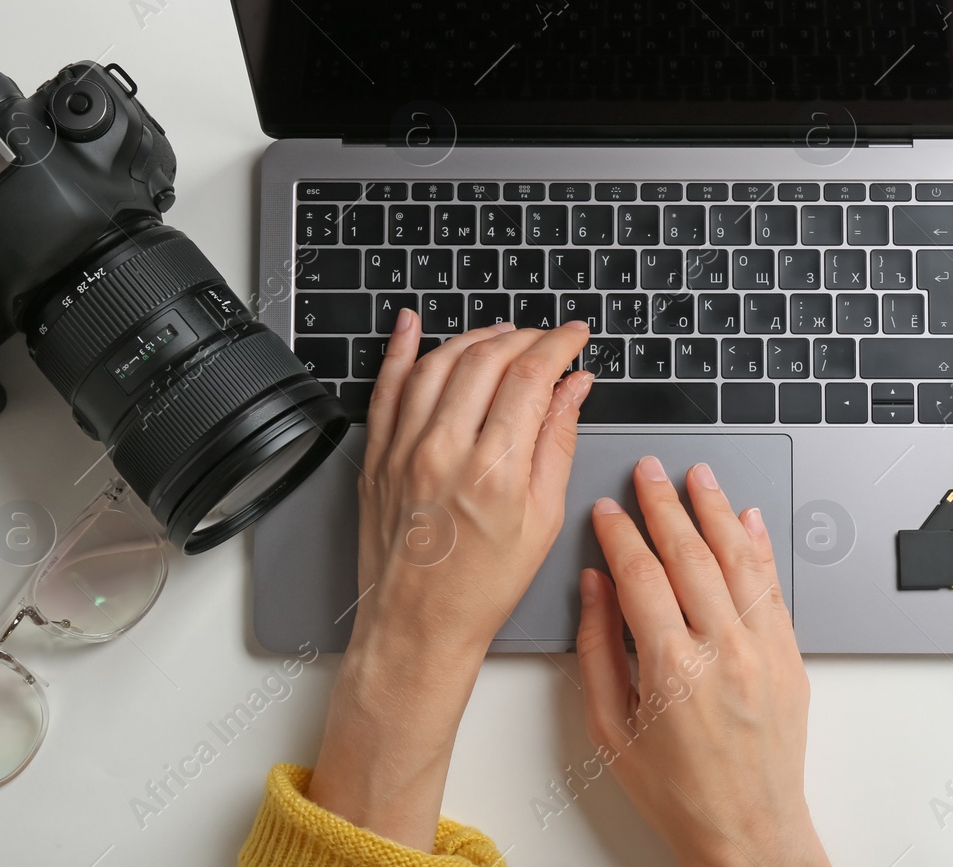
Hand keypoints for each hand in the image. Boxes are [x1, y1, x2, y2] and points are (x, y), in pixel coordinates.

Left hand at [307, 312, 592, 848]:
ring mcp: (403, 450)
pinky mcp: (377, 456)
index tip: (575, 337)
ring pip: (439, 363)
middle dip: (523, 337)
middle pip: (487, 360)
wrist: (418, 627)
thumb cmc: (481, 588)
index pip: (531, 377)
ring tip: (501, 336)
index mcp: (495, 471)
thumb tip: (574, 389)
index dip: (559, 345)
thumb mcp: (542, 520)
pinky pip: (387, 387)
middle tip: (545, 340)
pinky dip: (402, 349)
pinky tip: (413, 325)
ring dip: (475, 338)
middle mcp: (444, 451)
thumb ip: (557, 442)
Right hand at [577, 457, 829, 866]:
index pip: (640, 574)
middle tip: (648, 472)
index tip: (607, 509)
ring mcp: (763, 651)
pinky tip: (748, 519)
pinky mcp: (790, 657)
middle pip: (689, 554)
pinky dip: (760, 547)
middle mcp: (722, 651)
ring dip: (716, 509)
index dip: (619, 533)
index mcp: (670, 669)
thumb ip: (597, 650)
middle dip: (664, 504)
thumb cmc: (677, 791)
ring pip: (738, 559)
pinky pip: (774, 587)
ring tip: (698, 477)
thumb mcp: (610, 729)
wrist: (748, 832)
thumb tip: (595, 587)